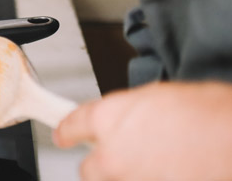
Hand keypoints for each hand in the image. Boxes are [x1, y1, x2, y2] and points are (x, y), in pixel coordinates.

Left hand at [54, 81, 231, 180]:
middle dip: (101, 166)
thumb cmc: (209, 114)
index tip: (62, 136)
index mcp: (108, 118)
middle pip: (88, 170)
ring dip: (127, 178)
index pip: (72, 125)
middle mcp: (112, 154)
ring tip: (159, 167)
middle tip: (124, 159)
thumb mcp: (159, 98)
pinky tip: (172, 174)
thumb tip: (128, 121)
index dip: (66, 131)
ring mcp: (129, 180)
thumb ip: (131, 113)